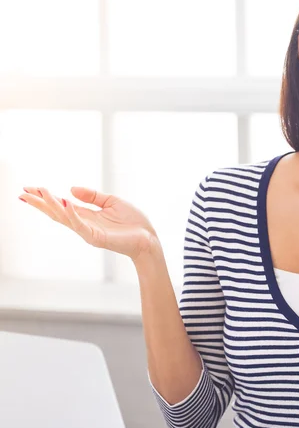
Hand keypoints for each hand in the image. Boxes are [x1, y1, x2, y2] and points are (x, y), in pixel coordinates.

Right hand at [18, 186, 159, 261]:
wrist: (148, 239)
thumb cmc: (133, 223)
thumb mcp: (111, 202)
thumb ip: (92, 196)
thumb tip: (69, 189)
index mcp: (87, 216)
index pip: (62, 205)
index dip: (46, 197)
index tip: (30, 188)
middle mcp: (84, 224)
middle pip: (56, 213)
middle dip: (40, 203)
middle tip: (22, 192)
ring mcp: (88, 232)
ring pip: (64, 218)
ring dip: (51, 205)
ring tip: (38, 192)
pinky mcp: (96, 238)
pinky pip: (80, 224)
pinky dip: (71, 213)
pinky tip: (63, 202)